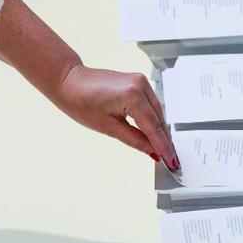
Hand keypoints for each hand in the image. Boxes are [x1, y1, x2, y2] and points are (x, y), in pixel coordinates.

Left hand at [51, 62, 178, 168]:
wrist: (70, 82)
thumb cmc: (81, 102)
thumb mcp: (109, 128)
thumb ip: (135, 140)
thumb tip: (153, 151)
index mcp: (133, 96)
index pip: (154, 128)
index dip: (164, 147)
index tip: (172, 161)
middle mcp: (140, 85)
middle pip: (159, 120)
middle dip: (165, 140)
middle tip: (171, 160)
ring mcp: (141, 80)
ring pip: (158, 112)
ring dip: (161, 130)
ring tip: (165, 150)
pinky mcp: (138, 81)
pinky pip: (151, 104)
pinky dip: (154, 118)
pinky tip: (155, 132)